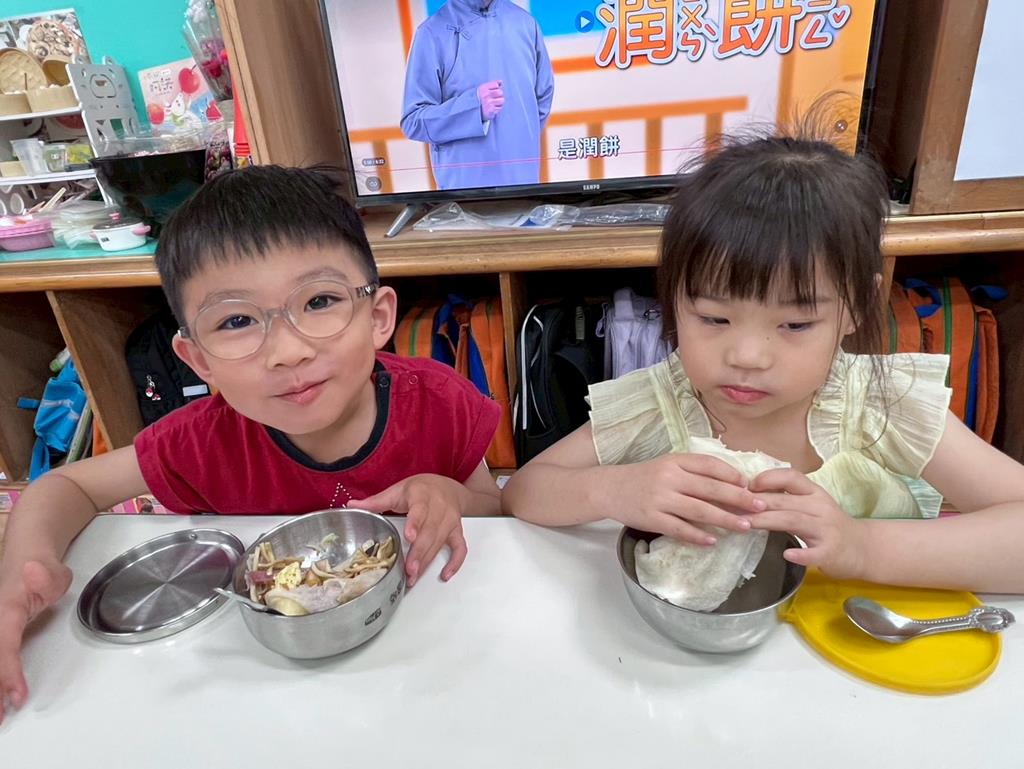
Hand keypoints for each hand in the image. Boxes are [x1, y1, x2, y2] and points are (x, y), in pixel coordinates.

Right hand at [0, 558, 71, 723]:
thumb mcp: (51, 571)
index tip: (16, 696)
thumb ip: (46, 577)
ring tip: (0, 717)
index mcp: (6, 609)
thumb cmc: (40, 570)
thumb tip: (35, 572)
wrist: (27, 559)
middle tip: (1, 718)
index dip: (8, 672)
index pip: (4, 645)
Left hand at [348, 475, 468, 587]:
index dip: (415, 524)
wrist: (448, 486)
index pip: (420, 510)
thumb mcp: (398, 490)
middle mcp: (439, 507)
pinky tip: (445, 574)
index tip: (409, 537)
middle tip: (408, 570)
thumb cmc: (421, 489)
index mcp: (422, 495)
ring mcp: (450, 520)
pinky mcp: (457, 530)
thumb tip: (350, 505)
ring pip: (441, 543)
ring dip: (428, 561)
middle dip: (419, 553)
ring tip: (414, 577)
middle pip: (430, 532)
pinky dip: (455, 562)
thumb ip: (376, 501)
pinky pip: (460, 548)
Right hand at [476, 80, 503, 119]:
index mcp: (482, 88)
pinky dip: (498, 109)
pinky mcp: (491, 110)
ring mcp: (488, 103)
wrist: (473, 112)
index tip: (492, 91)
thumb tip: (501, 82)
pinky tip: (493, 109)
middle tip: (494, 98)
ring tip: (494, 104)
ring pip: (502, 100)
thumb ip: (492, 84)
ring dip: (499, 102)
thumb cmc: (480, 99)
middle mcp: (485, 95)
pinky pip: (500, 108)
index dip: (496, 88)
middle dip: (499, 95)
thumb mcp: (483, 89)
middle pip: (500, 92)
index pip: (496, 84)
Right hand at [608, 454, 765, 545]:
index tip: (751, 485)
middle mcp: (669, 478)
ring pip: (699, 510)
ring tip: (745, 526)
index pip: (709, 465)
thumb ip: (693, 471)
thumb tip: (730, 484)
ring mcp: (660, 499)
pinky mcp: (652, 518)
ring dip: (725, 519)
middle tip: (760, 506)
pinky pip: (679, 528)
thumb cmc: (644, 478)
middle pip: (710, 488)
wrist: (608, 488)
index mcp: (675, 461)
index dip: (731, 474)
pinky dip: (698, 535)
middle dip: (738, 498)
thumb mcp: (667, 466)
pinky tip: (713, 541)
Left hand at [746, 468, 866, 579]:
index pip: (792, 476)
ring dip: (767, 521)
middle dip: (756, 502)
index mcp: (814, 493)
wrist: (863, 548)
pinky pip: (815, 553)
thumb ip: (786, 498)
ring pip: (794, 521)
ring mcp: (827, 530)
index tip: (746, 485)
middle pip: (785, 500)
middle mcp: (821, 507)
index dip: (768, 478)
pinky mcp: (831, 552)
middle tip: (731, 506)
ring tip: (745, 524)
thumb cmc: (828, 525)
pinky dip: (801, 554)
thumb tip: (747, 492)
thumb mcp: (810, 505)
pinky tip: (787, 554)